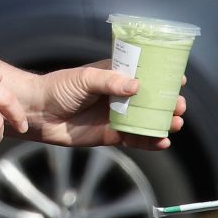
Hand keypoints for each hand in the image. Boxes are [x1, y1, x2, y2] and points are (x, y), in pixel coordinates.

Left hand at [16, 60, 186, 149]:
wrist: (39, 113)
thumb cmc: (59, 88)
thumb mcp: (85, 78)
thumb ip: (110, 81)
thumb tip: (136, 86)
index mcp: (116, 76)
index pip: (145, 74)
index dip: (163, 77)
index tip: (179, 79)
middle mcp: (120, 96)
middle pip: (151, 100)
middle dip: (169, 103)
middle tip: (179, 106)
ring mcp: (116, 117)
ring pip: (147, 121)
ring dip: (164, 123)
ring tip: (176, 123)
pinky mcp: (111, 136)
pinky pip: (135, 139)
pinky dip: (151, 142)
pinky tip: (163, 142)